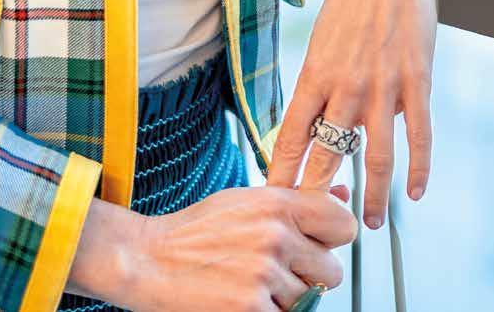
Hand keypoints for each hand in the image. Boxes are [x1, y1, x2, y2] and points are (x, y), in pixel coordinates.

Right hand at [128, 183, 357, 311]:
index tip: (320, 240)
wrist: (149, 259)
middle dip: (310, 274)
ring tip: (252, 280)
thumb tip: (342, 194)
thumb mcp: (246, 201)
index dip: (334, 236)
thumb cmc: (195, 230)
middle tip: (279, 267)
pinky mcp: (253, 309)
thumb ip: (296, 200)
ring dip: (287, 297)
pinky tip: (243, 296)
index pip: (344, 224)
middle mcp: (275, 236)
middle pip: (333, 271)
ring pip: (309, 300)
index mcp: (276, 204)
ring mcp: (265, 274)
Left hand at [265, 0, 442, 229]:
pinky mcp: (417, 82)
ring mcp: (384, 86)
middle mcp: (346, 85)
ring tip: (370, 223)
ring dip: (374, 196)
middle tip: (312, 228)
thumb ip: (321, 80)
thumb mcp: (323, 36)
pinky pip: (419, 136)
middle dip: (318, 195)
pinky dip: (418, 169)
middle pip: (328, 154)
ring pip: (376, 157)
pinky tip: (415, 192)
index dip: (280, 171)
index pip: (290, 134)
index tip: (271, 198)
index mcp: (315, 72)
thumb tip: (318, 118)